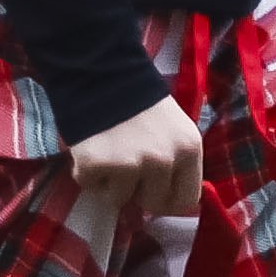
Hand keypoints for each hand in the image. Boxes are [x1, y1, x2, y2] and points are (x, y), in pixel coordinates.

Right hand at [67, 90, 203, 234]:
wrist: (101, 73)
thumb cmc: (139, 103)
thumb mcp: (174, 128)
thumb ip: (175, 159)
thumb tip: (167, 198)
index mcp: (189, 149)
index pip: (187, 199)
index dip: (168, 198)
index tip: (154, 191)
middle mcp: (164, 159)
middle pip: (153, 204)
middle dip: (138, 192)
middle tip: (127, 166)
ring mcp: (131, 164)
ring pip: (119, 199)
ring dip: (110, 182)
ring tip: (108, 151)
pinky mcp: (97, 165)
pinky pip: (90, 187)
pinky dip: (86, 173)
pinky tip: (91, 148)